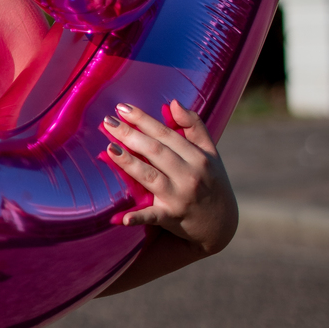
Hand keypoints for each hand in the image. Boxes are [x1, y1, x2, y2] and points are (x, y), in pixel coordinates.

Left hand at [102, 99, 237, 253]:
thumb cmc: (212, 181)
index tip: (122, 107)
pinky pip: (153, 216)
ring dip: (129, 162)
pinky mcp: (172, 218)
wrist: (221, 224)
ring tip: (109, 148)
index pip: (165, 134)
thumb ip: (194, 126)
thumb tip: (174, 103)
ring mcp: (180, 197)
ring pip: (150, 176)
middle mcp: (190, 175)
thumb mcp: (210, 152)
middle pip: (155, 151)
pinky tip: (122, 217)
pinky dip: (138, 217)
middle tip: (107, 122)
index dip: (143, 119)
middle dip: (130, 135)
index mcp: (198, 157)